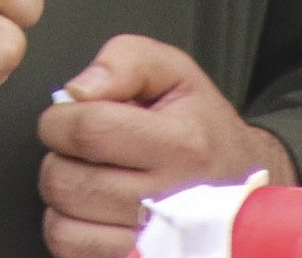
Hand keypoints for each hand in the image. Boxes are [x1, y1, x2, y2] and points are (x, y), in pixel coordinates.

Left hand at [36, 35, 291, 256]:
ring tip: (92, 180)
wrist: (242, 192)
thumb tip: (77, 91)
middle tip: (83, 151)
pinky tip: (96, 212)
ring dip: (64, 198)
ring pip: (62, 225)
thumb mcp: (174, 72)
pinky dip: (72, 231)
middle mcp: (172, 202)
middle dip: (58, 158)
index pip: (86, 131)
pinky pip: (73, 252)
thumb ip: (123, 62)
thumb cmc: (202, 128)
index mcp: (183, 145)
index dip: (59, 119)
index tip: (67, 117)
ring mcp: (157, 245)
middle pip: (66, 182)